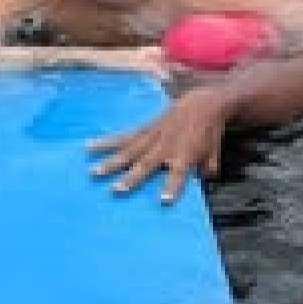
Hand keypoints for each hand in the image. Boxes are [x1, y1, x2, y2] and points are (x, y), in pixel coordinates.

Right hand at [87, 89, 226, 201]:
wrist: (203, 103)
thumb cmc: (209, 132)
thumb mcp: (213, 153)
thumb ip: (206, 169)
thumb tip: (201, 181)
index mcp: (185, 154)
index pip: (179, 173)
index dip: (172, 185)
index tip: (164, 200)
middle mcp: (165, 146)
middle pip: (146, 163)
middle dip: (132, 177)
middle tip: (116, 190)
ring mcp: (151, 136)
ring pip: (128, 150)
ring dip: (111, 162)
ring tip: (94, 171)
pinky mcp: (143, 128)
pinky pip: (123, 136)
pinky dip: (106, 142)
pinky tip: (89, 146)